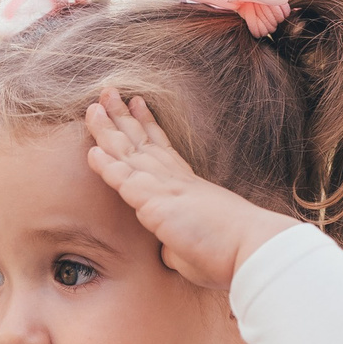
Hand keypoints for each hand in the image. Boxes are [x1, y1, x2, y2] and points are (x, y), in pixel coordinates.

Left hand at [81, 86, 295, 292]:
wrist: (251, 248)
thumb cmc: (229, 252)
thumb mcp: (197, 244)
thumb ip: (176, 242)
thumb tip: (169, 249)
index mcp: (188, 185)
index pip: (161, 148)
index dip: (146, 124)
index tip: (136, 102)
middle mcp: (175, 180)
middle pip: (141, 141)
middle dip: (122, 116)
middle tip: (107, 91)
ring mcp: (165, 188)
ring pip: (128, 152)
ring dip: (107, 129)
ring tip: (92, 106)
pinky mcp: (156, 204)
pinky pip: (125, 180)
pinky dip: (107, 165)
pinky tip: (92, 150)